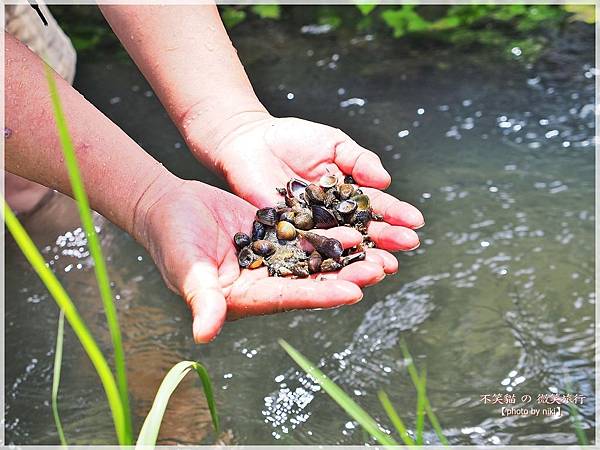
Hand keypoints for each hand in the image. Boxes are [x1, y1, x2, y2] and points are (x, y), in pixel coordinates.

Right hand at [133, 176, 395, 342]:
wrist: (169, 207)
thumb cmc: (171, 240)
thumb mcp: (187, 269)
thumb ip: (201, 299)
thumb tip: (204, 335)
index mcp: (245, 298)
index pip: (288, 298)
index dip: (320, 296)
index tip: (353, 292)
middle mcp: (264, 282)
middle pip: (310, 282)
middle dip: (345, 277)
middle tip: (380, 270)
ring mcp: (272, 259)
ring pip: (314, 260)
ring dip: (345, 257)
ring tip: (379, 252)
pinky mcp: (275, 235)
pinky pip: (306, 236)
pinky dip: (329, 234)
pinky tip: (356, 229)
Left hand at [206, 114, 423, 252]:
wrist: (248, 139)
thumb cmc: (292, 138)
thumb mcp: (333, 143)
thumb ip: (359, 160)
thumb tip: (385, 180)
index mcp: (346, 197)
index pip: (376, 208)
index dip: (396, 215)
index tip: (416, 223)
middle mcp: (330, 217)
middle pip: (362, 232)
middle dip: (386, 240)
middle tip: (407, 246)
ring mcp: (308, 229)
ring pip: (338, 247)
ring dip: (362, 258)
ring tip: (384, 266)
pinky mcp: (283, 236)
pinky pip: (305, 249)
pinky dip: (323, 259)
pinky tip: (340, 267)